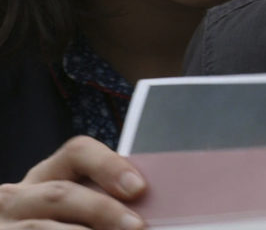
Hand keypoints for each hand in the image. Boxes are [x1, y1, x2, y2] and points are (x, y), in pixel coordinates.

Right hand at [0, 135, 145, 228]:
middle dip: (103, 210)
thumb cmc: (53, 225)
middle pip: (62, 193)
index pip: (78, 152)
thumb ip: (98, 201)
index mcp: (45, 176)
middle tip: (136, 226)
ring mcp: (5, 226)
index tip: (138, 188)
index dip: (109, 166)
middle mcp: (18, 198)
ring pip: (43, 228)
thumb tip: (144, 209)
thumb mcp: (70, 209)